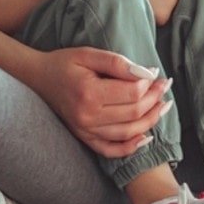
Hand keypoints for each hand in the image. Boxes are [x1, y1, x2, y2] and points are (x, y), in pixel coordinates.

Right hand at [28, 47, 172, 158]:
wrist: (38, 78)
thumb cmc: (64, 63)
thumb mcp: (89, 54)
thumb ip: (117, 63)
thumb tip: (147, 74)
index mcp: (89, 93)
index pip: (132, 94)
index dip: (150, 84)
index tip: (156, 74)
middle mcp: (87, 117)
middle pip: (133, 114)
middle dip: (154, 100)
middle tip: (165, 86)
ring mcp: (85, 131)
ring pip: (127, 133)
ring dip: (150, 121)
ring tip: (163, 106)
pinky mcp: (84, 137)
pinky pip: (111, 150)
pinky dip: (130, 147)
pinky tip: (146, 137)